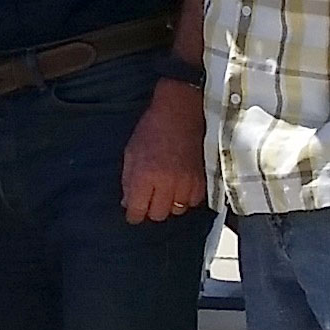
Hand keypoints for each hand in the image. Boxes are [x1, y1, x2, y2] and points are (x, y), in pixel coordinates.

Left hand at [120, 83, 209, 224]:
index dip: (133, 215)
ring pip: (176, 210)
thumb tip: (127, 203)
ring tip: (165, 191)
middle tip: (148, 200)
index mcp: (145, 175)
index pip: (138, 210)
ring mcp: (186, 183)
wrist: (181, 114)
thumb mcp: (131, 152)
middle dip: (150, 210)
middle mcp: (166, 183)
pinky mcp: (202, 181)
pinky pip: (192, 202)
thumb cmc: (151, 130)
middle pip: (158, 215)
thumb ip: (128, 180)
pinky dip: (185, 198)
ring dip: (169, 204)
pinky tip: (180, 187)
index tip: (133, 214)